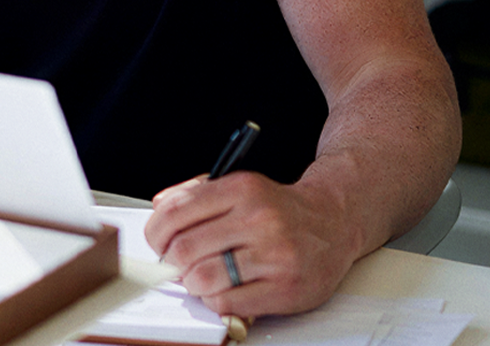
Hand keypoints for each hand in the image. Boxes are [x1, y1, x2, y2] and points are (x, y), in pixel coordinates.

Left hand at [143, 171, 356, 317]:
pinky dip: (216, 301)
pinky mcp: (285, 288)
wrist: (333, 222)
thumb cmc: (278, 208)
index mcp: (241, 188)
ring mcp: (274, 254)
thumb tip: (158, 207)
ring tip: (200, 277)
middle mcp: (258, 218)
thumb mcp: (237, 186)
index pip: (177, 211)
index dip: (156, 232)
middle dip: (171, 262)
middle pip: (185, 249)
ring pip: (203, 278)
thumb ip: (195, 193)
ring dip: (192, 284)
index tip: (157, 242)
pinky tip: (224, 290)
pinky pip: (228, 303)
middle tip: (175, 264)